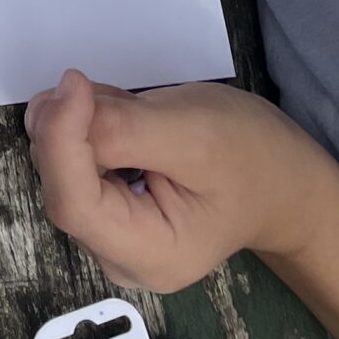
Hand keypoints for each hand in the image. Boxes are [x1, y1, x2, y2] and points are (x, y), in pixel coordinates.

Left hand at [25, 69, 334, 291]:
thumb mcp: (195, 135)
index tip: (76, 83)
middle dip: (74, 126)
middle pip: (60, 182)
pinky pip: (69, 159)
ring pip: (58, 164)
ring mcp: (106, 233)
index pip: (73, 203)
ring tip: (139, 113)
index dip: (61, 139)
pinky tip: (129, 123)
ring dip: (83, 122)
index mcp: (150, 255)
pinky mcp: (101, 208)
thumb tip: (61, 105)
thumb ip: (125, 130)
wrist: (280, 180)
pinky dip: (87, 126)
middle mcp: (116, 255)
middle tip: (122, 97)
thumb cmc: (251, 159)